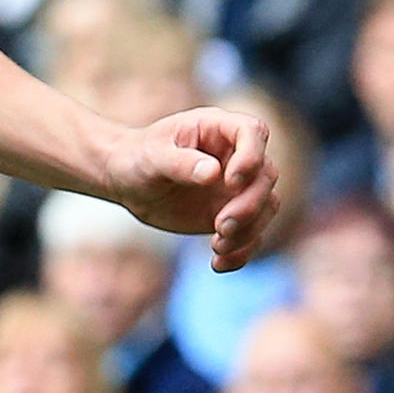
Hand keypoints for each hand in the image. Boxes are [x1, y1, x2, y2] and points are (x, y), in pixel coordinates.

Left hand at [110, 105, 278, 270]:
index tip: (230, 181)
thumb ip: (180, 162)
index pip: (253, 132)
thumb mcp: (152, 157)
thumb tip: (213, 173)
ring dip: (249, 230)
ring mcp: (237, 187)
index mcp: (218, 128)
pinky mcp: (232, 214)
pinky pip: (251, 234)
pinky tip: (218, 264)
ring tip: (217, 246)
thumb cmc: (138, 158)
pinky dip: (241, 252)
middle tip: (220, 226)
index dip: (251, 156)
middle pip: (265, 177)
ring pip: (266, 207)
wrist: (127, 180)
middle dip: (249, 205)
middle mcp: (235, 156)